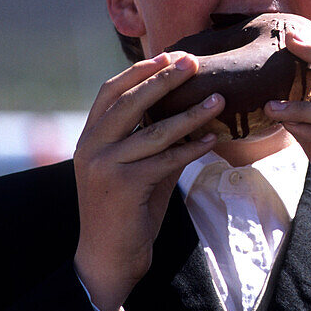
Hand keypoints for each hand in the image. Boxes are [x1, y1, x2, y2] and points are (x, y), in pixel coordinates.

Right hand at [73, 52, 225, 310]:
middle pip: (130, 101)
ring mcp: (105, 165)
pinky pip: (166, 160)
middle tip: (194, 63)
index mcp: (90, 135)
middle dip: (164, 79)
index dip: (140, 70)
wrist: (109, 255)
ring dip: (191, 113)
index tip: (169, 55)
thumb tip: (190, 110)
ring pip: (154, 130)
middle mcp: (91, 146)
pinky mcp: (124, 186)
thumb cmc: (128, 208)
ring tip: (219, 100)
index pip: (111, 91)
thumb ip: (152, 138)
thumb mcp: (136, 165)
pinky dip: (192, 148)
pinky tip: (213, 140)